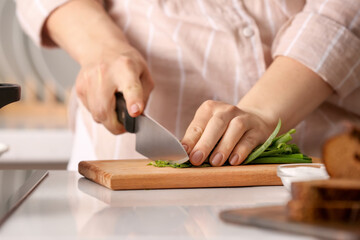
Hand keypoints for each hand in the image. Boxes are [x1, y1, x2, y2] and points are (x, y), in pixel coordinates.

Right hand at [45, 0, 153, 134]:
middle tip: (124, 127)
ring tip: (116, 110)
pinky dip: (100, 112)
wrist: (101, 48)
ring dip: (108, 120)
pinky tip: (105, 101)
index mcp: (126, 68)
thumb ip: (143, 96)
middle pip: (104, 109)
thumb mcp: (144, 74)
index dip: (133, 101)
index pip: (130, 87)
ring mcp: (88, 81)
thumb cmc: (126, 63)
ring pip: (96, 114)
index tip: (135, 112)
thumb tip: (137, 116)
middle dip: (115, 126)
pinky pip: (90, 111)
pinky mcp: (79, 88)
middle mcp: (104, 73)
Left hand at [181, 100, 273, 165]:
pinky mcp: (258, 130)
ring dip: (224, 146)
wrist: (255, 120)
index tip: (184, 152)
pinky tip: (234, 161)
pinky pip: (249, 139)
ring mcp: (244, 118)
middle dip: (205, 142)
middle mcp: (227, 110)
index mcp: (210, 109)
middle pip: (217, 123)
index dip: (190, 139)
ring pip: (235, 128)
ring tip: (215, 162)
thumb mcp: (209, 130)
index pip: (198, 124)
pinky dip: (241, 150)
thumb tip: (183, 156)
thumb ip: (197, 140)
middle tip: (197, 159)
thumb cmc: (224, 129)